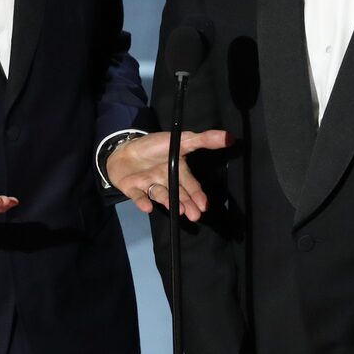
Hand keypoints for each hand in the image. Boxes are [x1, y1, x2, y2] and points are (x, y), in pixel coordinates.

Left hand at [105, 130, 231, 221]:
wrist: (123, 148)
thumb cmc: (153, 145)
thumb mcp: (181, 139)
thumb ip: (203, 140)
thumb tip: (230, 137)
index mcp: (177, 172)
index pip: (190, 184)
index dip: (197, 194)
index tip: (204, 205)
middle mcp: (165, 181)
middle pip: (178, 194)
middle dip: (187, 204)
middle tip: (195, 216)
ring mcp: (149, 186)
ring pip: (161, 195)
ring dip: (169, 202)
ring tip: (180, 210)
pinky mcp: (133, 189)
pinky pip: (138, 196)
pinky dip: (143, 201)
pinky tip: (148, 207)